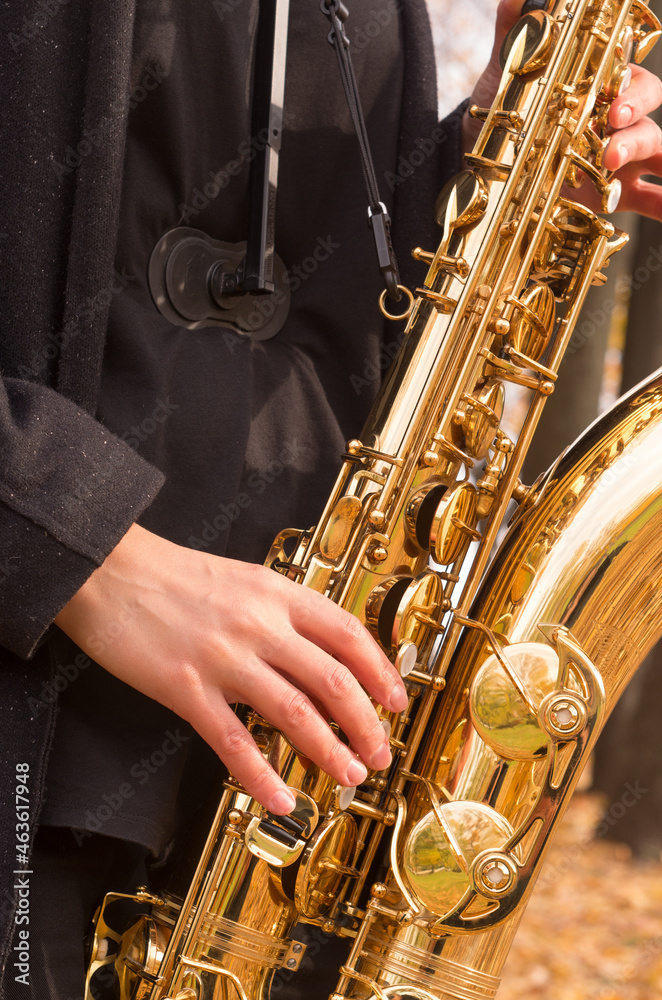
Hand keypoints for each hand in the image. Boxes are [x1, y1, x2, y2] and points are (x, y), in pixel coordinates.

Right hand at [55, 524, 407, 814]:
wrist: (109, 571)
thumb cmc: (174, 577)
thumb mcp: (243, 579)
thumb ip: (283, 612)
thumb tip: (322, 653)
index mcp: (276, 594)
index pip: (347, 634)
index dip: (381, 672)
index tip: (395, 701)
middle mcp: (259, 624)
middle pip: (333, 680)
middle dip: (365, 724)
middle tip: (379, 753)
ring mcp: (223, 657)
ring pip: (294, 712)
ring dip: (328, 751)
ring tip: (348, 775)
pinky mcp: (186, 687)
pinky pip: (233, 741)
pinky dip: (261, 776)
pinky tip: (280, 798)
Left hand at [463, 0, 661, 219]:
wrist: (494, 164)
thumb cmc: (510, 114)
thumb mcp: (507, 76)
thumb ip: (516, 35)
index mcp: (601, 84)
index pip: (628, 73)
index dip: (627, 84)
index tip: (610, 98)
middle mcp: (618, 117)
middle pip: (647, 104)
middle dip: (634, 111)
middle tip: (610, 124)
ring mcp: (622, 155)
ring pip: (652, 145)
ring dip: (643, 151)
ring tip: (613, 163)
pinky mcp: (617, 192)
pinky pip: (650, 198)